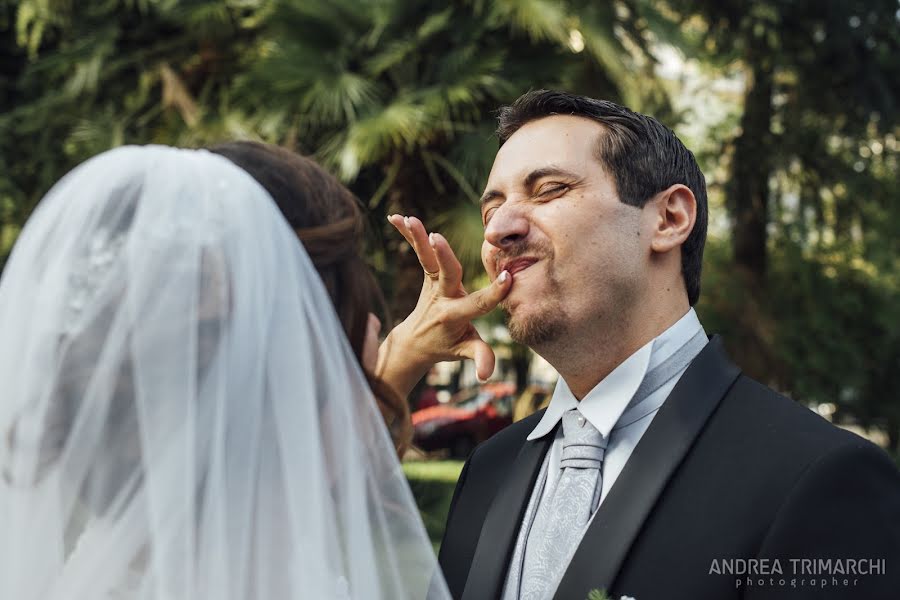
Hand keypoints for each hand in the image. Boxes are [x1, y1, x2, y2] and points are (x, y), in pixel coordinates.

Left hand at [377, 214, 511, 397]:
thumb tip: (487, 377)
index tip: (508, 278)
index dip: (494, 293)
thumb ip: (479, 357)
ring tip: (411, 219)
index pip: (478, 304)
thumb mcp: (464, 351)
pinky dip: (406, 235)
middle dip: (442, 257)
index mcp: (455, 315)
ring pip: (426, 259)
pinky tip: (395, 216)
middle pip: (444, 275)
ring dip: (417, 238)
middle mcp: (441, 298)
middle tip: (436, 238)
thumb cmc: (446, 346)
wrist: (414, 343)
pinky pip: (417, 252)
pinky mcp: (425, 275)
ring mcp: (431, 285)